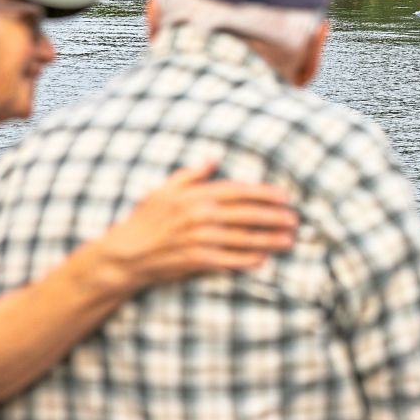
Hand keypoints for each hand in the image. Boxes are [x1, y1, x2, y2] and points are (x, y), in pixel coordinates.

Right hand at [95, 161, 298, 291]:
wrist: (125, 254)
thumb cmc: (145, 219)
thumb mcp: (164, 189)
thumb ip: (191, 174)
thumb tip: (214, 157)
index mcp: (196, 196)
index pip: (239, 192)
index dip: (264, 194)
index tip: (284, 197)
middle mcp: (201, 217)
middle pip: (247, 216)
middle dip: (274, 217)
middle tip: (295, 220)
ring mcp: (200, 240)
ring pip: (242, 239)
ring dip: (268, 240)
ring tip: (288, 241)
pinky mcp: (197, 262)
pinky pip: (229, 260)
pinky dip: (247, 261)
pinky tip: (263, 260)